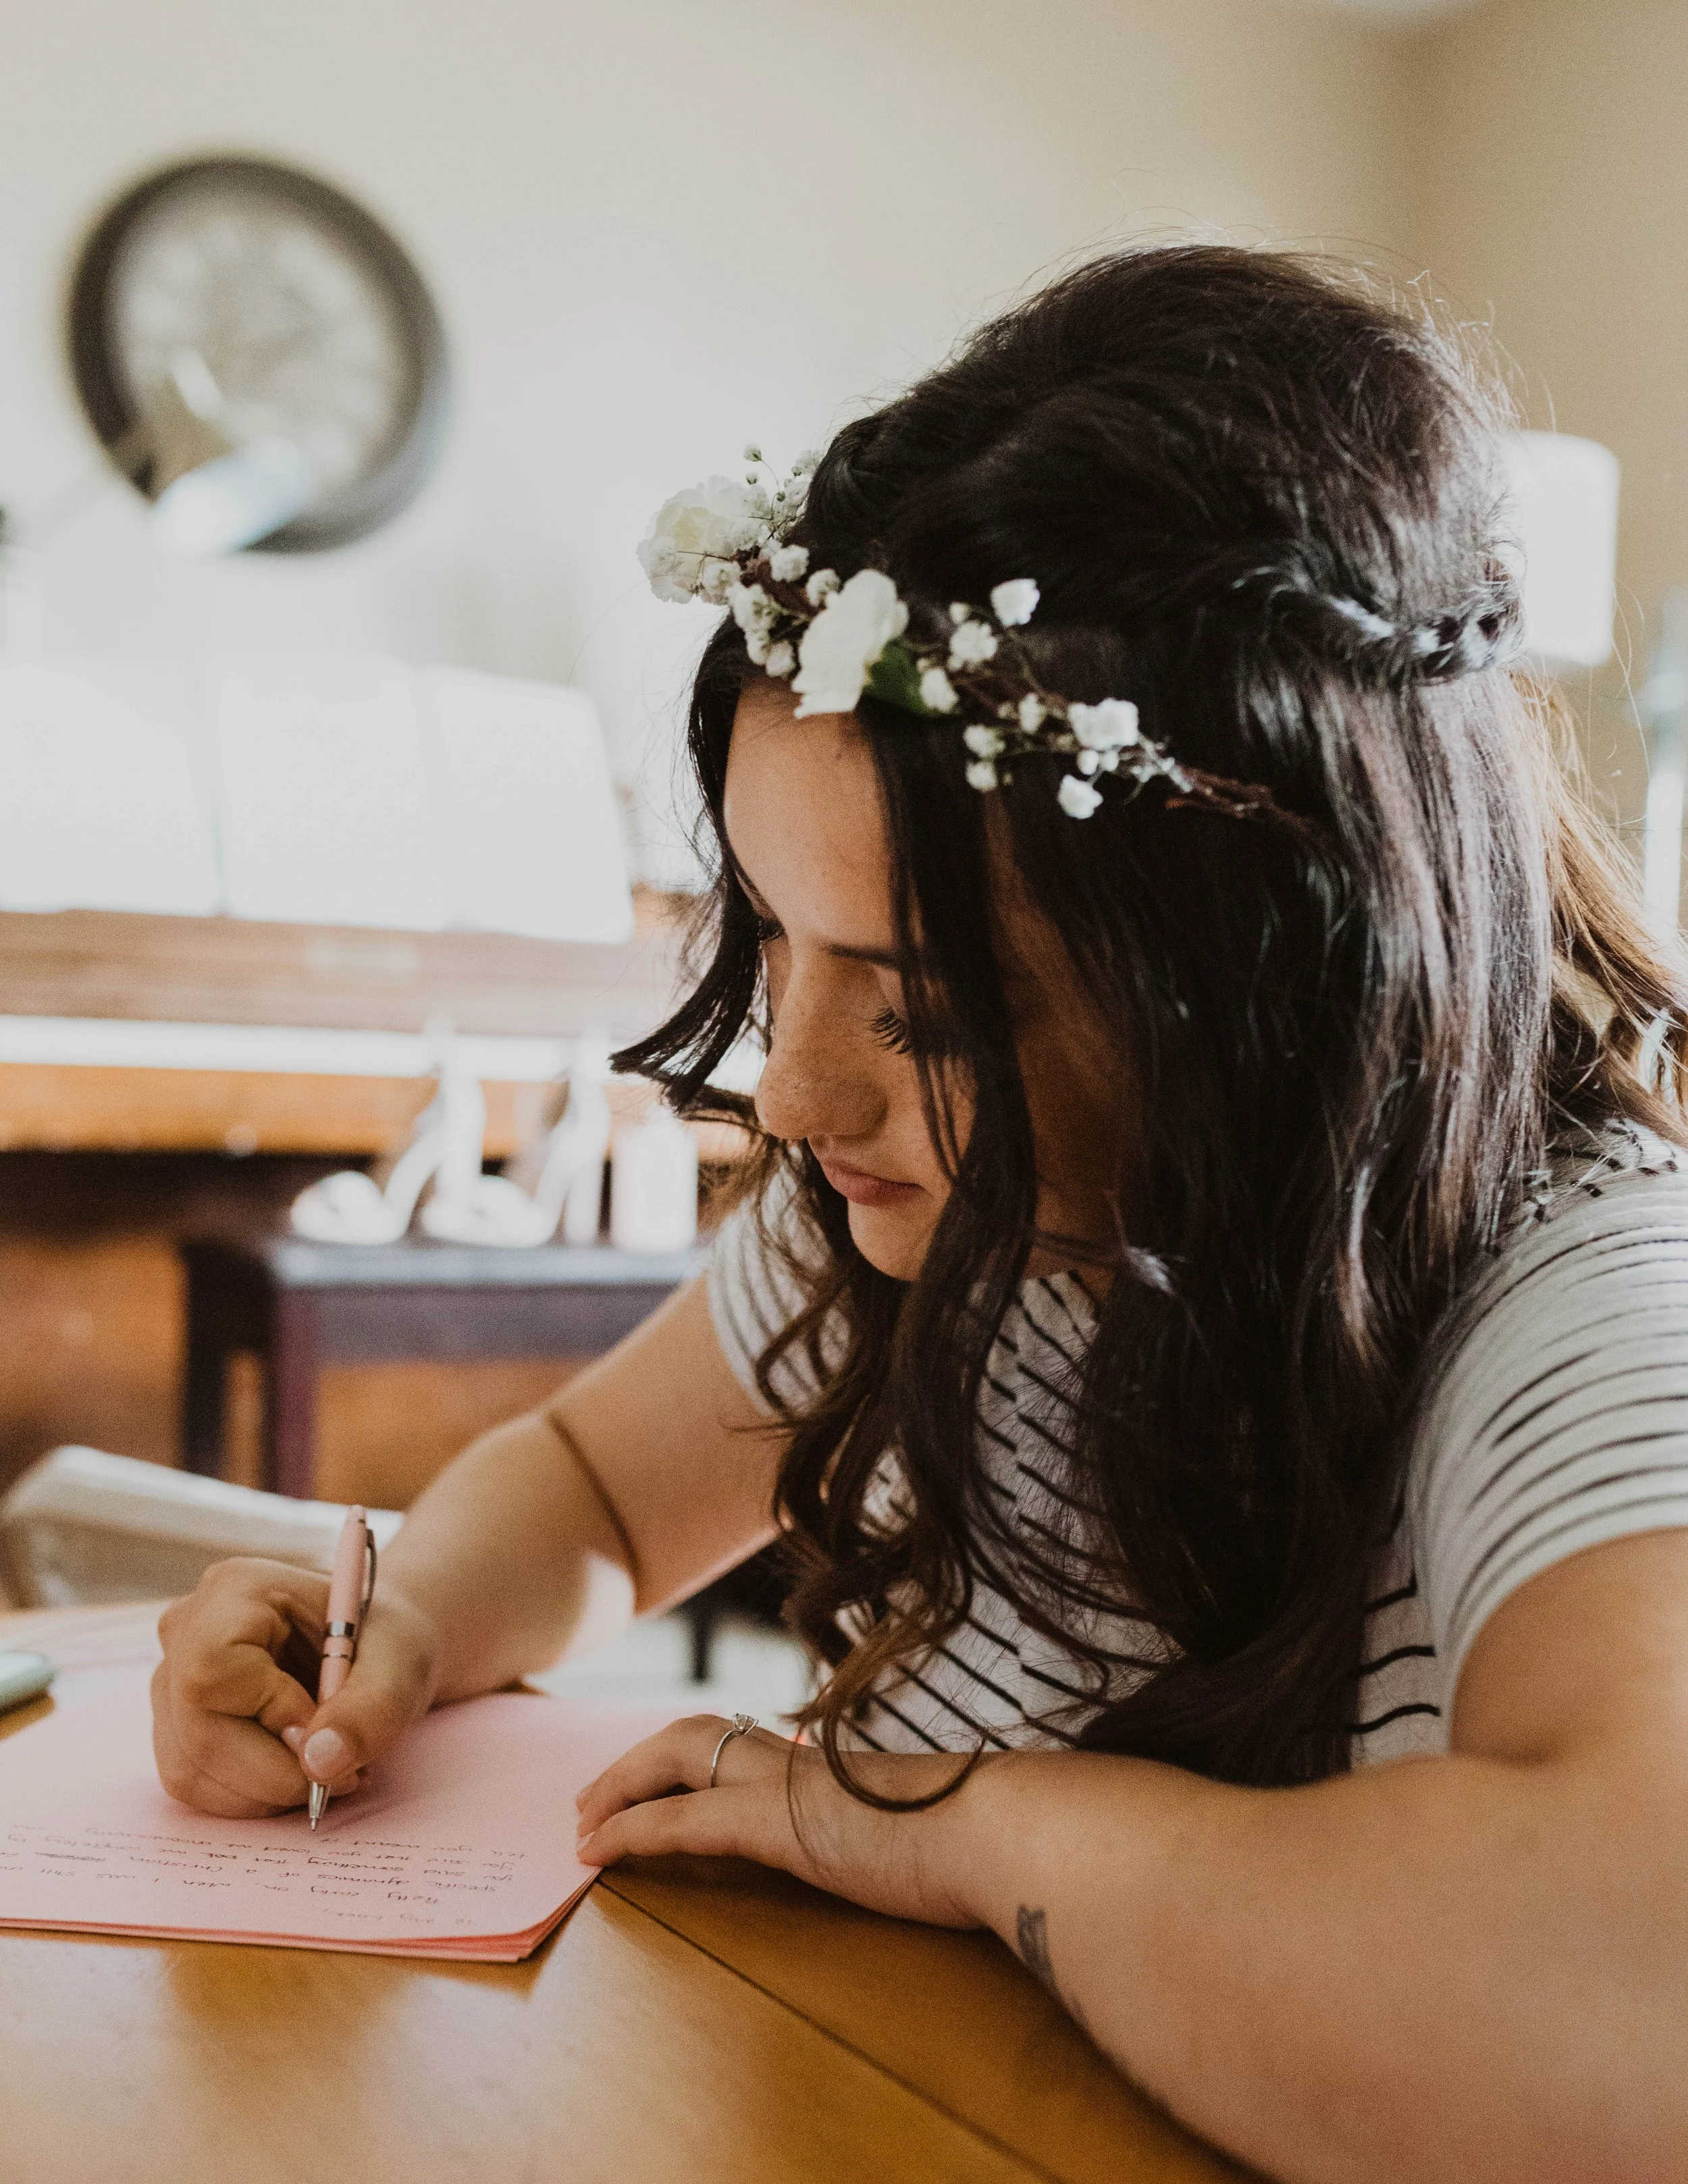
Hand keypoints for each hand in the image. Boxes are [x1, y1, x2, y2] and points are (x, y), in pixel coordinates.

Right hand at [151, 1556, 439, 1816]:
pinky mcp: (174, 1725)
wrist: (375, 1650)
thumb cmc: (386, 1643)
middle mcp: (187, 1630)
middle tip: (343, 1774)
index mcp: (236, 1589)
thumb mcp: (402, 1666)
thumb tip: (319, 1764)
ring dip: (266, 1792)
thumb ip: (370, 1711)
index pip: (212, 1671)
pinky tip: (293, 1772)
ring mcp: (171, 1680)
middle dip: (277, 1773)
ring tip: (325, 1770)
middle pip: (199, 1732)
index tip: (323, 1722)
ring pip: (190, 1770)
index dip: (269, 1713)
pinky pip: (193, 1785)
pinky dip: (250, 1798)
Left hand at [574, 1713, 1000, 1928]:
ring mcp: (791, 1788)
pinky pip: (684, 1820)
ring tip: (583, 1826)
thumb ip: (907, 1829)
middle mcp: (805, 1762)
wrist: (1010, 1833)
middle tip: (592, 1804)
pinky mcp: (781, 1825)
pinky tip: (598, 1854)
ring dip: (622, 1785)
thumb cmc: (990, 1841)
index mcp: (836, 1767)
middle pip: (698, 1733)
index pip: (746, 1744)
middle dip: (637, 1762)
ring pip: (680, 1756)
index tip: (660, 1785)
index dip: (692, 1758)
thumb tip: (919, 1846)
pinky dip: (633, 1830)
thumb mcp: (934, 1834)